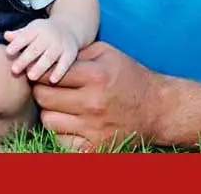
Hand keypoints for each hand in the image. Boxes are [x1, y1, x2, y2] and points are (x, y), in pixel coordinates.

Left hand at [4, 18, 80, 83]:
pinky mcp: (70, 53)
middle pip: (36, 48)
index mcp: (37, 29)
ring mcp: (60, 44)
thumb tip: (6, 36)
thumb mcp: (31, 29)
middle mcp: (49, 36)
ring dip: (40, 67)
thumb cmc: (44, 32)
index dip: (16, 44)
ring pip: (49, 57)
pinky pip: (65, 63)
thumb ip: (19, 35)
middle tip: (14, 70)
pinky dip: (59, 71)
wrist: (69, 27)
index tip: (7, 52)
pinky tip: (52, 81)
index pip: (25, 36)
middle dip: (25, 59)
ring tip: (30, 77)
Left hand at [32, 41, 161, 150]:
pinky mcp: (95, 147)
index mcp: (95, 77)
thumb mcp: (105, 53)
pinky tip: (70, 122)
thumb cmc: (129, 76)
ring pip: (48, 121)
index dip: (42, 71)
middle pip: (43, 98)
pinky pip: (61, 141)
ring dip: (50, 112)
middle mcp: (93, 104)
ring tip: (60, 105)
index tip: (43, 72)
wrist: (158, 109)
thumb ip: (74, 53)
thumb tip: (45, 57)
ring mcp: (94, 129)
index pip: (49, 74)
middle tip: (49, 88)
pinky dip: (61, 132)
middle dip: (41, 90)